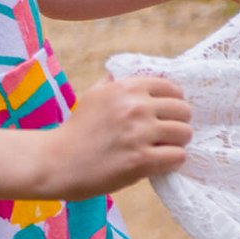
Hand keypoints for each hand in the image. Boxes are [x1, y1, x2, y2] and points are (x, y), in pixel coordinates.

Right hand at [37, 75, 190, 198]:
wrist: (55, 162)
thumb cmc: (76, 131)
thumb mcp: (93, 96)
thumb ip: (113, 84)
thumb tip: (123, 74)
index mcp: (127, 88)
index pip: (173, 89)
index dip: (173, 103)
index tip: (165, 116)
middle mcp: (136, 106)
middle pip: (183, 111)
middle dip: (177, 123)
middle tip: (165, 135)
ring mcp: (140, 133)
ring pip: (184, 133)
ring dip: (177, 143)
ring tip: (162, 149)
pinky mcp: (141, 160)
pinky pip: (178, 156)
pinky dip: (172, 161)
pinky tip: (159, 163)